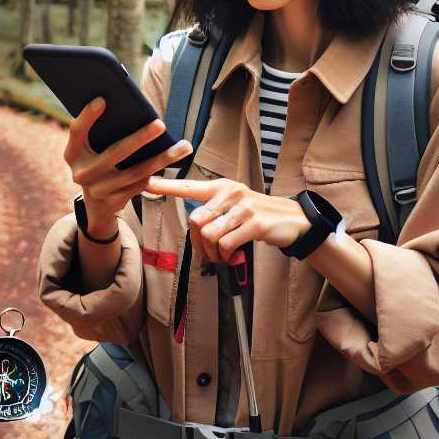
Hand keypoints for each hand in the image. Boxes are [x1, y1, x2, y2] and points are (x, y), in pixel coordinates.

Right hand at [65, 98, 192, 238]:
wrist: (96, 204)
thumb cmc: (97, 163)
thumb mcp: (89, 150)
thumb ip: (100, 132)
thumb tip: (131, 110)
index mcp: (72, 154)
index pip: (77, 132)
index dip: (87, 116)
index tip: (102, 100)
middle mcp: (82, 173)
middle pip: (115, 153)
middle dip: (140, 138)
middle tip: (160, 124)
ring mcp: (99, 190)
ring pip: (136, 172)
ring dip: (161, 158)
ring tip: (183, 147)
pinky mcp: (115, 202)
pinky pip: (141, 184)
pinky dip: (157, 170)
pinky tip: (173, 159)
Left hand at [144, 177, 311, 263]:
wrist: (291, 219)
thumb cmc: (256, 215)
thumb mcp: (234, 205)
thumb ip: (213, 210)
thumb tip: (195, 228)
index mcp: (221, 187)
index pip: (190, 186)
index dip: (167, 186)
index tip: (147, 182)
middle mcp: (230, 193)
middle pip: (196, 220)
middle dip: (199, 244)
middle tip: (209, 254)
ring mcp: (243, 207)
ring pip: (210, 234)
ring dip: (213, 253)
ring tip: (222, 256)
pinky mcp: (255, 223)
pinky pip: (227, 243)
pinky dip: (226, 255)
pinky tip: (233, 255)